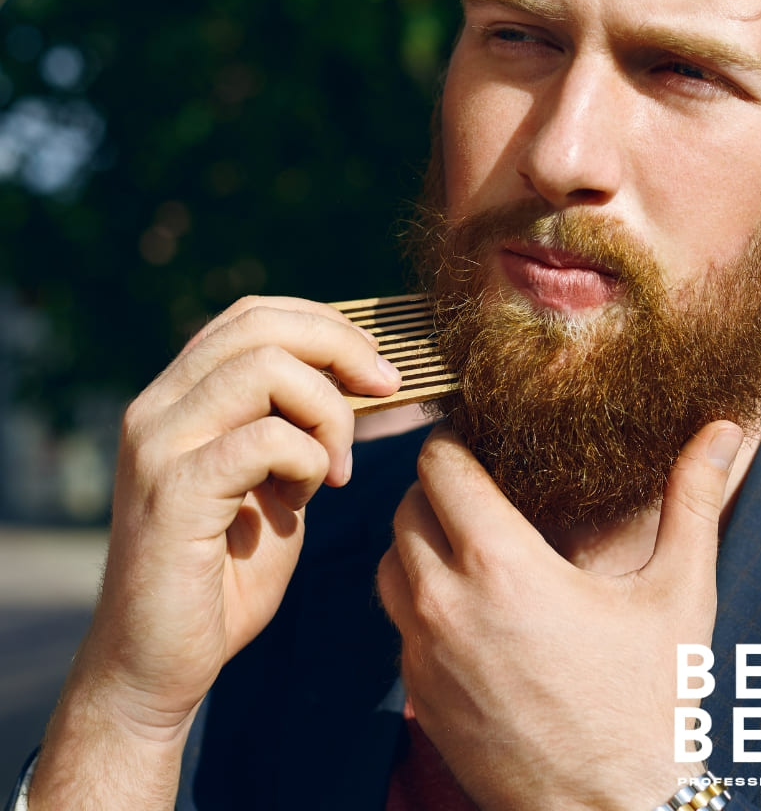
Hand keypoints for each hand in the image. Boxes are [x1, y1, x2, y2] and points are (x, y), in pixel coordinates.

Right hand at [31, 296, 400, 807]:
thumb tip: (363, 373)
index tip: (377, 365)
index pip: (253, 314)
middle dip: (341, 348)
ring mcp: (158, 443)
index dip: (326, 324)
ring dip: (327, 413)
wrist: (162, 662)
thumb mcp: (275, 479)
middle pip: (262, 324)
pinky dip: (309, 460)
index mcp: (180, 395)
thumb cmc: (230, 571)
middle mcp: (159, 406)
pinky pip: (265, 438)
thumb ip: (299, 424)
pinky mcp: (172, 489)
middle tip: (385, 389)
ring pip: (266, 368)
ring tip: (336, 469)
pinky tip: (306, 499)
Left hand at [378, 421, 742, 810]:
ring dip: (417, 541)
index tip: (476, 440)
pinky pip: (397, 621)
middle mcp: (446, 601)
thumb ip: (692, 502)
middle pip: (407, 507)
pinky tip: (465, 605)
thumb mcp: (679, 595)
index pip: (439, 466)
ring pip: (390, 563)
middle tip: (475, 487)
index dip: (453, 441)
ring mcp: (424, 652)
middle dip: (436, 487)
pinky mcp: (418, 693)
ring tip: (464, 540)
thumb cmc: (649, 706)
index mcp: (502, 564)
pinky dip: (417, 598)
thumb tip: (720, 431)